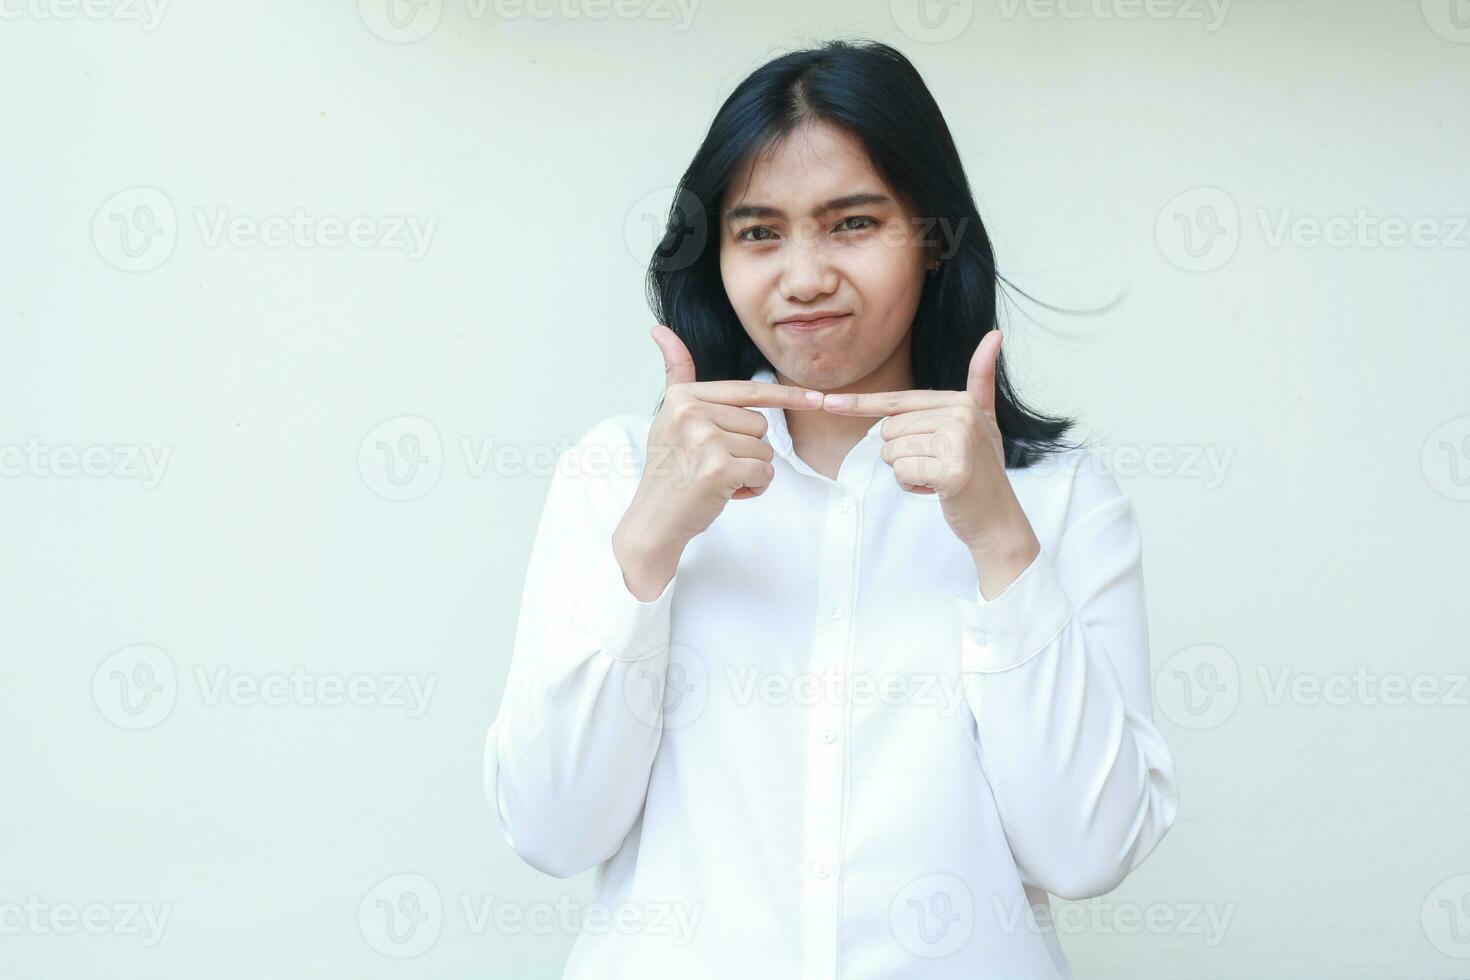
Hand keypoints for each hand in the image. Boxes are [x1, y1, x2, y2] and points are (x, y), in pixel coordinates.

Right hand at [613, 325, 822, 598]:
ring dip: (751, 471)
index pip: (748, 391)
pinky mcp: (719, 468)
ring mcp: (705, 439)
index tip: (818, 398)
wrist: (653, 522)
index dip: (787, 396)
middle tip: (714, 467)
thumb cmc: (669, 472)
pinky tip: (725, 494)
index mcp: (684, 397)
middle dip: (747, 450)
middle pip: (760, 425)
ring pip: (765, 451)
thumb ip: (676, 376)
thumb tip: (661, 330)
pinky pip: (764, 473)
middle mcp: (692, 413)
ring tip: (717, 480)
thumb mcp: (668, 417)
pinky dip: (753, 489)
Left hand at [820, 331, 1038, 559]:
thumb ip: (981, 380)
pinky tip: (937, 489)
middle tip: (936, 466)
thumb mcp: (984, 420)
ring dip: (907, 473)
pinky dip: (912, 486)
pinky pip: (902, 473)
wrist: (998, 518)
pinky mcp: (951, 471)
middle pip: (889, 430)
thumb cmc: (980, 472)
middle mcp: (960, 415)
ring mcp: (957, 442)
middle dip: (903, 455)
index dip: (860, 405)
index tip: (827, 402)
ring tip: (938, 477)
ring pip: (892, 452)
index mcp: (960, 401)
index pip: (898, 402)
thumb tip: (993, 334)